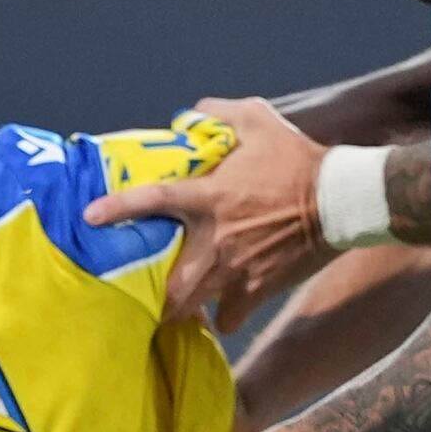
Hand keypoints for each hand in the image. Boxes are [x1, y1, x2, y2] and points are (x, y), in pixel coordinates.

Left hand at [86, 97, 324, 326]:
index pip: (153, 201)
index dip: (118, 209)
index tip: (91, 217)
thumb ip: (218, 113)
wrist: (340, 200)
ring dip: (177, 310)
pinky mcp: (257, 289)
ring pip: (191, 305)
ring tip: (167, 312)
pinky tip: (219, 314)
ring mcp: (235, 269)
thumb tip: (190, 114)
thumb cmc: (297, 159)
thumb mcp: (258, 120)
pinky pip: (229, 317)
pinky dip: (222, 318)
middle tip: (133, 290)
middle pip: (166, 280)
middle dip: (146, 291)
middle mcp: (215, 239)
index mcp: (209, 197)